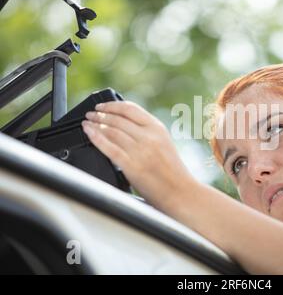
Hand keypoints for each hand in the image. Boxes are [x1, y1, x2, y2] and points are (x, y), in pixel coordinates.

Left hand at [81, 101, 195, 207]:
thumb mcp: (164, 143)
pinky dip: (96, 138)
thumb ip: (147, 132)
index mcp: (157, 128)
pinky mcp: (131, 166)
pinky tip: (89, 132)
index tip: (101, 106)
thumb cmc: (173, 171)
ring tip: (87, 123)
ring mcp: (140, 151)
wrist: (180, 192)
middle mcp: (149, 137)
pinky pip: (109, 148)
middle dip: (100, 114)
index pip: (130, 109)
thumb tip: (123, 124)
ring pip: (111, 131)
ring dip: (95, 124)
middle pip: (118, 119)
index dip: (112, 105)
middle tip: (90, 114)